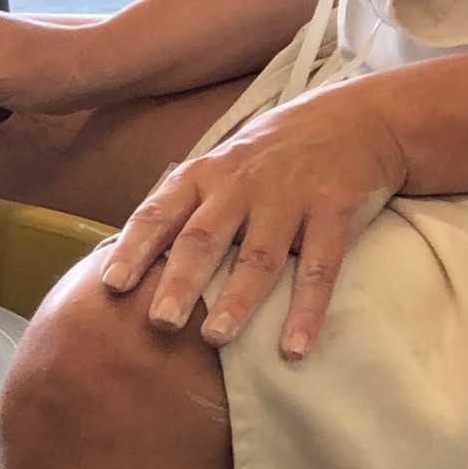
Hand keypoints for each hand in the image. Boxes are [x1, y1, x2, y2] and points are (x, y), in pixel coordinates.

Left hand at [98, 80, 410, 358]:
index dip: (135, 248)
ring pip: (257, 256)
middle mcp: (239, 185)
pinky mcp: (333, 211)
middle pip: (204, 237)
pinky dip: (306, 311)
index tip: (112, 284)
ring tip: (215, 337)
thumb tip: (130, 262)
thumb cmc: (269, 157)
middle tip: (160, 322)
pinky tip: (295, 348)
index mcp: (203, 177)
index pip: (159, 212)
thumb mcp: (220, 169)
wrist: (355, 119)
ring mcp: (288, 198)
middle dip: (180, 280)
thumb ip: (184, 210)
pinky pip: (319, 268)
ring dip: (237, 299)